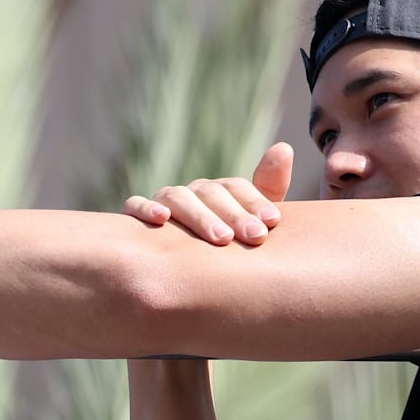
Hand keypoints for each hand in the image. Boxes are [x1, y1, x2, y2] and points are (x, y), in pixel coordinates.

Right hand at [123, 141, 294, 244]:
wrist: (178, 272)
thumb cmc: (221, 248)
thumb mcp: (248, 223)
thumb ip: (268, 190)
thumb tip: (284, 147)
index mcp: (217, 193)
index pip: (236, 187)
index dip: (254, 202)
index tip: (273, 222)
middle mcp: (190, 193)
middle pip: (211, 194)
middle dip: (234, 214)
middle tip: (255, 237)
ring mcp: (162, 202)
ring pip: (178, 199)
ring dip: (200, 216)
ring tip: (221, 238)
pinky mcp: (135, 215)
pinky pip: (135, 206)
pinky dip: (145, 209)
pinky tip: (162, 220)